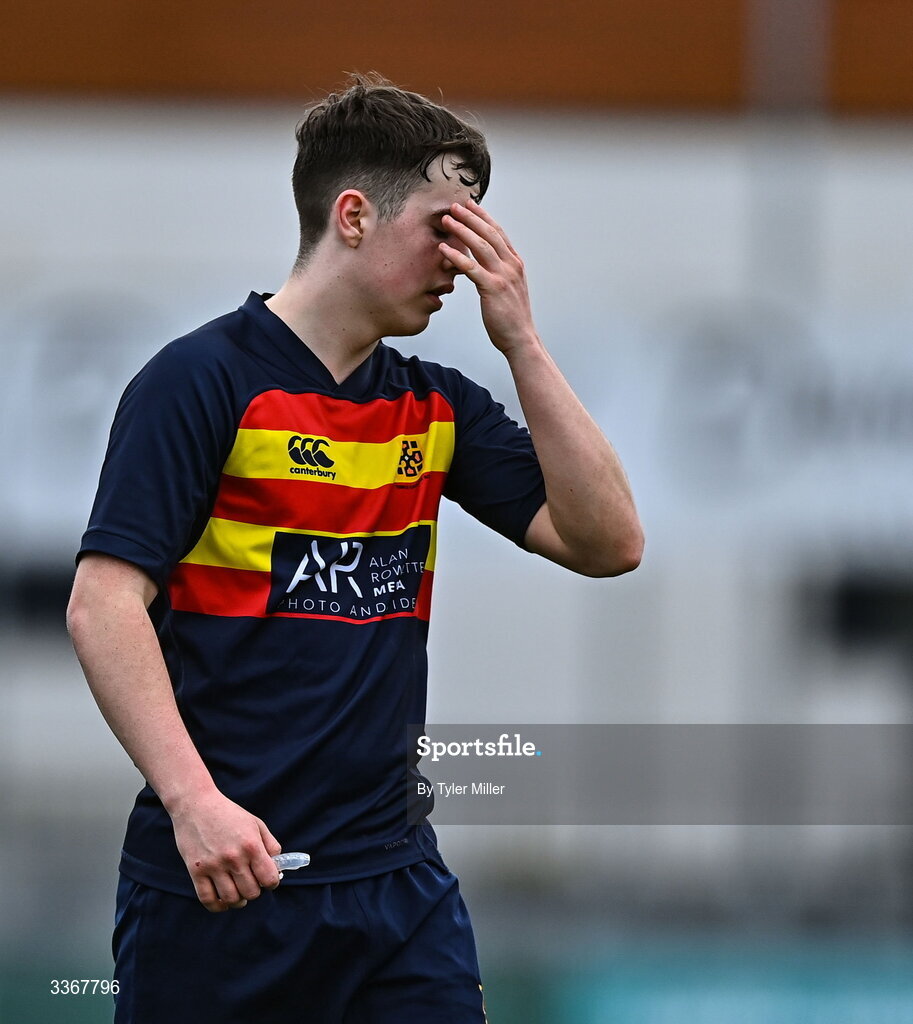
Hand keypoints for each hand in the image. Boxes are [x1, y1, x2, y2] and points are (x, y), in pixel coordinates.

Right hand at [169, 789, 281, 911]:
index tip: (269, 880)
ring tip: (239, 893)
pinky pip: (208, 899)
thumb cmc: (228, 814)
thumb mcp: (255, 823)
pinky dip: (218, 906)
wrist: (195, 804)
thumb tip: (278, 868)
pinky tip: (224, 901)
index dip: (272, 883)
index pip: (269, 878)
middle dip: (255, 891)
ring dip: (238, 900)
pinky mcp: (195, 871)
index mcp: (251, 845)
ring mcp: (213, 866)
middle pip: (251, 892)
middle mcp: (233, 857)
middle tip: (251, 883)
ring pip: (231, 899)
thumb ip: (270, 845)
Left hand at [440, 199, 537, 355]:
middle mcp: (511, 265)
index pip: (499, 233)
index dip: (484, 217)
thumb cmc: (512, 318)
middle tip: (455, 205)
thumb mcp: (509, 289)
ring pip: (480, 245)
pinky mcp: (492, 288)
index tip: (471, 205)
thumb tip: (484, 264)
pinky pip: (471, 268)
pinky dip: (456, 256)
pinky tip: (443, 249)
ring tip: (447, 220)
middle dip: (471, 217)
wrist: (521, 338)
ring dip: (462, 230)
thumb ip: (499, 273)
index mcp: (515, 264)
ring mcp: (503, 276)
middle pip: (489, 234)